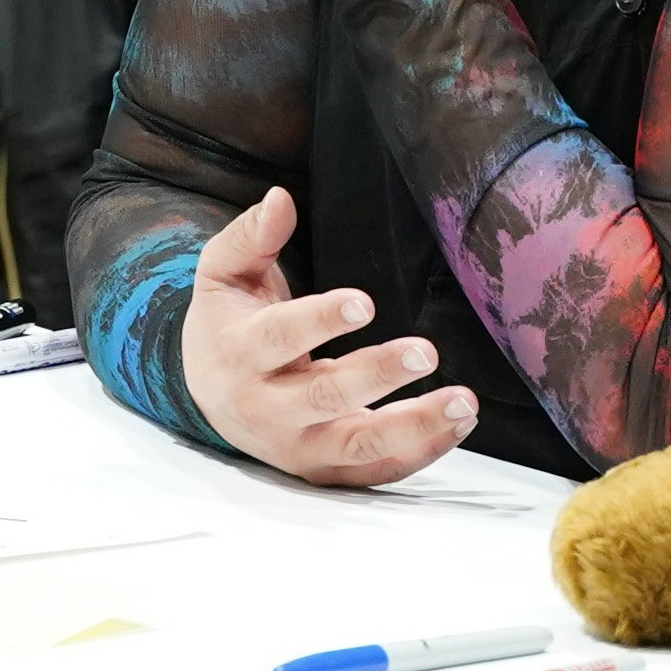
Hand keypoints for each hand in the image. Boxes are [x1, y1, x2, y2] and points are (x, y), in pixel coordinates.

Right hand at [178, 185, 474, 486]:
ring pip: (357, 445)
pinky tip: (458, 425)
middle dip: (377, 375)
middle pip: (325, 397)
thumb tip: (279, 199)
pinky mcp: (323, 470)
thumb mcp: (224, 274)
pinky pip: (374, 471)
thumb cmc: (228, 324)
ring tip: (463, 401)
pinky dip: (419, 453)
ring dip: (413, 427)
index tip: (365, 303)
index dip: (321, 321)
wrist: (208, 396)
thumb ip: (250, 237)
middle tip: (427, 352)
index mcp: (242, 353)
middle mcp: (267, 408)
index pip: (280, 338)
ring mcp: (297, 446)